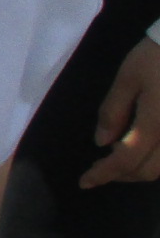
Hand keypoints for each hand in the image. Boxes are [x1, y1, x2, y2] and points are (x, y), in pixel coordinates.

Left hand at [82, 36, 159, 187]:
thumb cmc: (158, 56)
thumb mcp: (128, 78)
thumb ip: (113, 111)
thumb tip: (102, 143)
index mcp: (156, 124)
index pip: (127, 160)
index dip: (104, 174)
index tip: (84, 181)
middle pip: (148, 171)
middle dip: (120, 175)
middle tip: (99, 167)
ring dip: (139, 169)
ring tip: (118, 157)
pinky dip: (155, 159)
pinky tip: (142, 147)